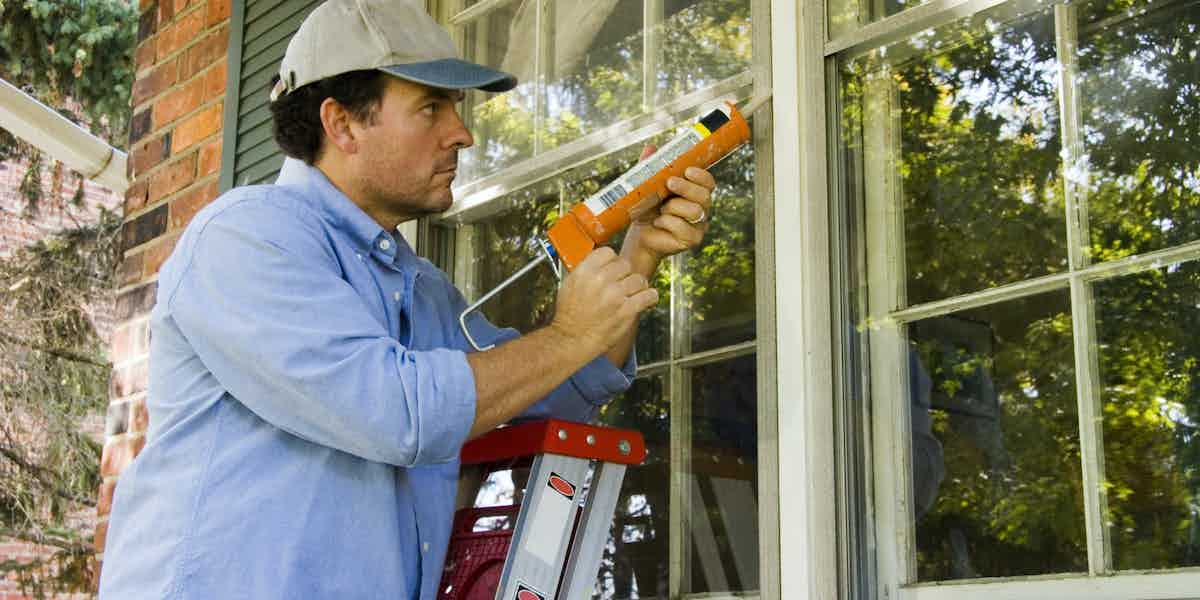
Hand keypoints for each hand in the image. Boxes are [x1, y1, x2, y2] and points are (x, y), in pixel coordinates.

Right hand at [549, 247, 658, 354]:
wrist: (571, 339)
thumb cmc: (569, 316)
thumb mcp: (569, 285)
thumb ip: (587, 271)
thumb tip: (603, 263)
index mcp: (585, 272)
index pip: (608, 252)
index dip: (612, 261)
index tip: (613, 269)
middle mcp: (600, 280)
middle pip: (625, 265)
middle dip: (625, 275)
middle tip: (622, 284)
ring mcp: (615, 295)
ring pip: (639, 279)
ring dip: (638, 286)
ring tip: (633, 293)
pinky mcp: (627, 310)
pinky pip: (649, 296)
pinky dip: (649, 297)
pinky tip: (645, 300)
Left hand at [621, 144, 716, 274]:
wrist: (639, 235)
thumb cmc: (647, 210)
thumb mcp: (647, 186)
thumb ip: (651, 168)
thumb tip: (650, 147)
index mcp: (695, 193)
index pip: (708, 182)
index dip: (701, 176)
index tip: (687, 170)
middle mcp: (702, 208)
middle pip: (704, 196)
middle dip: (687, 187)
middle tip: (669, 183)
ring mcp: (699, 226)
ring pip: (695, 211)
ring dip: (674, 207)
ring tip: (661, 209)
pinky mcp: (691, 240)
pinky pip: (684, 228)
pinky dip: (667, 222)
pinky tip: (658, 222)